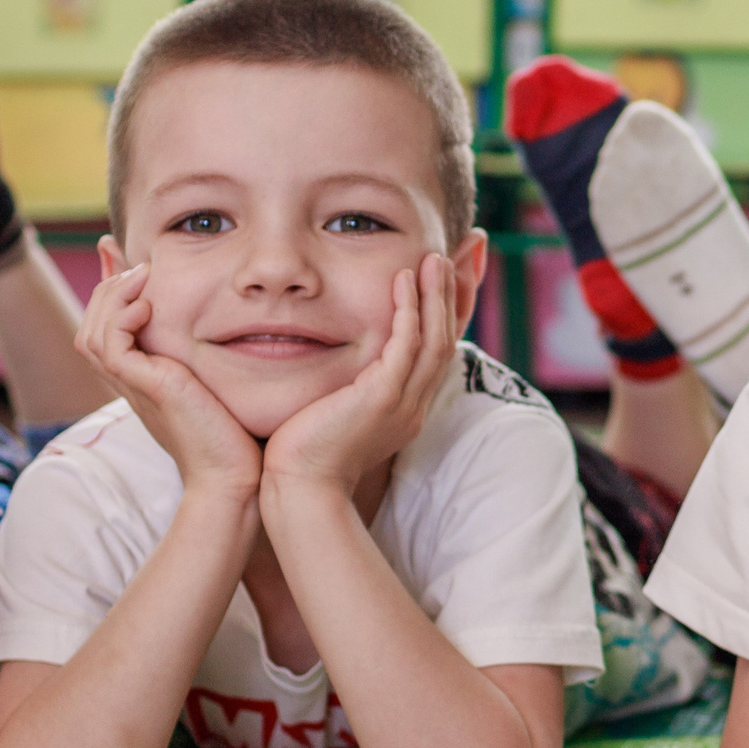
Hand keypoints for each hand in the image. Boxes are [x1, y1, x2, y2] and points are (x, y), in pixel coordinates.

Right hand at [76, 260, 260, 499]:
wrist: (235, 476)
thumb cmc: (234, 433)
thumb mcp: (216, 378)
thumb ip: (206, 351)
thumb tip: (219, 317)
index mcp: (140, 378)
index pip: (103, 328)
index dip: (107, 290)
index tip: (120, 256)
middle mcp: (130, 382)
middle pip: (89, 326)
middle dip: (106, 287)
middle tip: (137, 266)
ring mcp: (134, 386)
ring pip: (91, 333)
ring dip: (112, 297)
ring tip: (142, 277)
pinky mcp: (146, 389)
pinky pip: (111, 348)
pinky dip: (121, 320)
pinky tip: (148, 308)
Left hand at [262, 256, 456, 501]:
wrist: (299, 487)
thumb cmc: (305, 454)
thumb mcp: (335, 412)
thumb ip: (345, 387)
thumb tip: (336, 367)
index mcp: (405, 410)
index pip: (434, 354)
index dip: (441, 316)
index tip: (439, 282)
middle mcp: (412, 406)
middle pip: (444, 342)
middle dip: (449, 299)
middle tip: (447, 260)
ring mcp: (402, 403)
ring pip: (434, 340)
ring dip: (435, 296)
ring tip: (433, 260)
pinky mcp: (382, 399)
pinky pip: (407, 346)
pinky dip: (409, 310)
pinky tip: (403, 280)